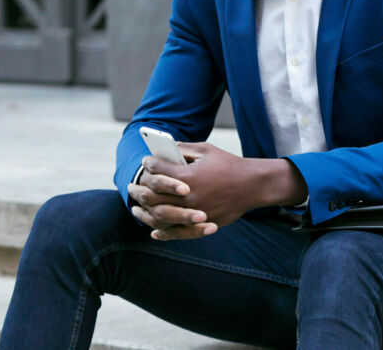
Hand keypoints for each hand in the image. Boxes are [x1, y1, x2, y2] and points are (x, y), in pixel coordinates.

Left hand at [130, 143, 306, 240]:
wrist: (252, 185)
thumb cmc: (228, 165)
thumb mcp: (206, 150)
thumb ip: (183, 149)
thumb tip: (164, 149)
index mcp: (188, 176)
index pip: (158, 170)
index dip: (149, 164)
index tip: (145, 161)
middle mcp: (188, 196)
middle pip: (153, 195)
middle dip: (139, 189)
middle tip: (131, 186)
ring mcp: (194, 212)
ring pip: (161, 216)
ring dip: (145, 212)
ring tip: (136, 208)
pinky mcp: (201, 224)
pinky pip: (177, 233)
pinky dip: (162, 233)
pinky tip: (153, 231)